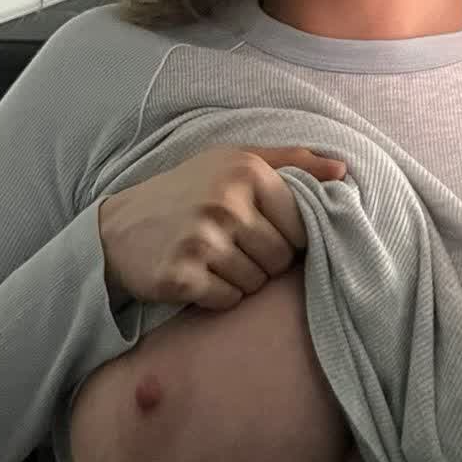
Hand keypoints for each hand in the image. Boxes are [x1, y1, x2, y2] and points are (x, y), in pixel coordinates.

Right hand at [97, 144, 348, 311]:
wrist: (117, 227)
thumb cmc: (188, 190)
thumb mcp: (235, 161)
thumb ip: (291, 162)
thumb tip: (344, 171)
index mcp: (247, 170)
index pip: (301, 224)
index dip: (287, 236)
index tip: (261, 230)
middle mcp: (225, 202)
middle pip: (281, 258)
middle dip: (264, 260)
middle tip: (232, 246)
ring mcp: (202, 240)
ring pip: (257, 283)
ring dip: (241, 279)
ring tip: (214, 258)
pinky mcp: (181, 276)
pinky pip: (228, 300)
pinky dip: (218, 295)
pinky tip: (198, 275)